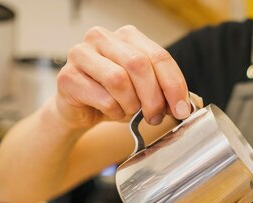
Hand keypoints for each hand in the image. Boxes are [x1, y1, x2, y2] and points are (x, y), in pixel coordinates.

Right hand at [54, 25, 190, 128]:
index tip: (182, 109)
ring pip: (119, 80)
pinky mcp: (67, 77)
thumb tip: (186, 105)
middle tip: (155, 117)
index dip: (174, 85)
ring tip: (130, 112)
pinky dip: (113, 111)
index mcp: (127, 36)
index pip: (159, 56)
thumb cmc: (116, 96)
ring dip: (131, 105)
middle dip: (153, 97)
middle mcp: (102, 37)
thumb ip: (164, 91)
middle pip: (139, 65)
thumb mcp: (145, 91)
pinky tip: (112, 112)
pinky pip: (102, 98)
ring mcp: (80, 54)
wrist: (82, 111)